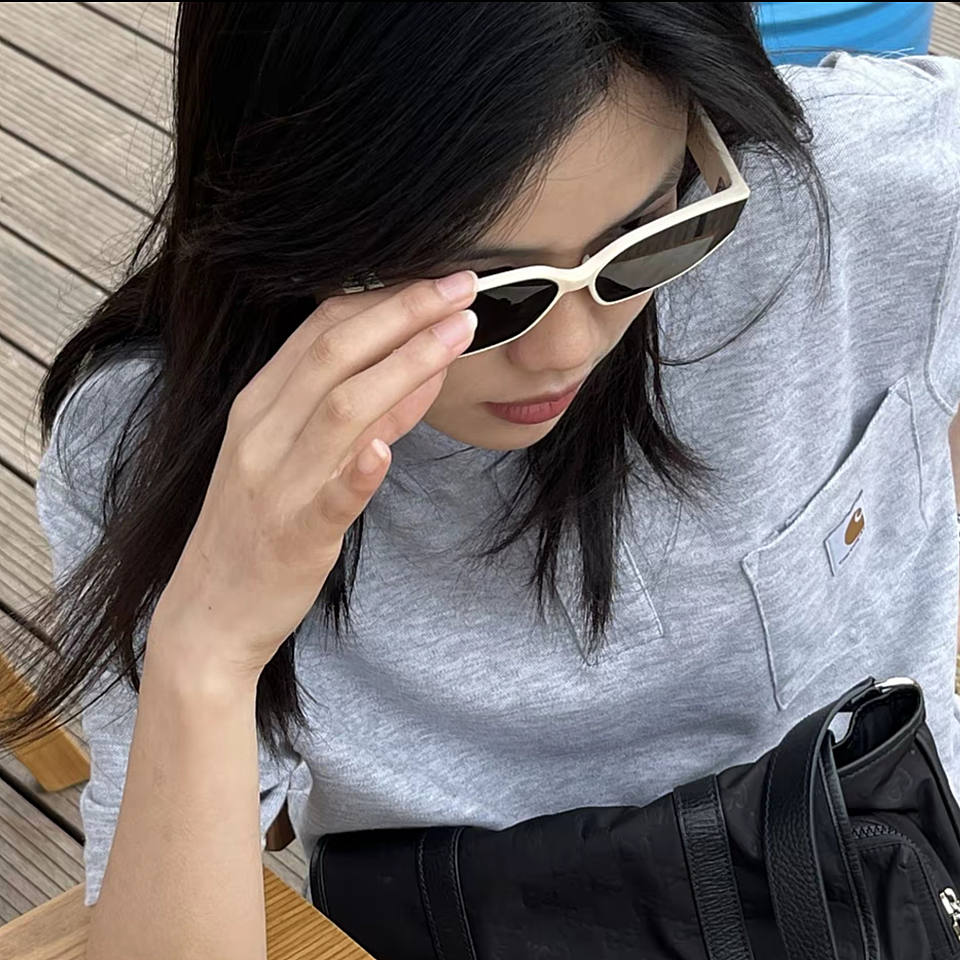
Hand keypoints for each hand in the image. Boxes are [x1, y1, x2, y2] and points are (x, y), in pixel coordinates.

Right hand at [148, 271, 477, 681]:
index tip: (436, 278)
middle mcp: (262, 433)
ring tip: (460, 335)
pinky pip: (328, 498)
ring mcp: (276, 484)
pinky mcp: (294, 536)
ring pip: (341, 410)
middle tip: (462, 286)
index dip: (383, 297)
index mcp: (259, 406)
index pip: (321, 329)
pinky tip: (385, 451)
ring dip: (404, 366)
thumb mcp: (297, 456)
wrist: (209, 612)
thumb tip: (423, 368)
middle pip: (334, 353)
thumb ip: (361, 413)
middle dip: (403, 312)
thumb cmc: (260, 526)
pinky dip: (357, 471)